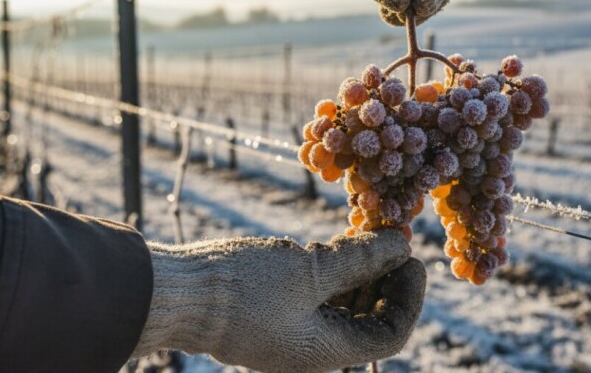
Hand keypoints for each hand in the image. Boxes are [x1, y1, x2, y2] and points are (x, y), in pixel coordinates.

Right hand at [132, 230, 425, 372]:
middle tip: (394, 241)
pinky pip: (319, 299)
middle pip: (369, 320)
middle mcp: (312, 351)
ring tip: (367, 236)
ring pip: (345, 308)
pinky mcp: (275, 315)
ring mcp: (292, 335)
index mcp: (325, 353)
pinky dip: (335, 275)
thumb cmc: (243, 287)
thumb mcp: (309, 270)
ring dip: (362, 274)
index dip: (409, 295)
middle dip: (387, 281)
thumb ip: (360, 260)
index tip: (413, 256)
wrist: (177, 294)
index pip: (389, 333)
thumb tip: (402, 244)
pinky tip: (338, 245)